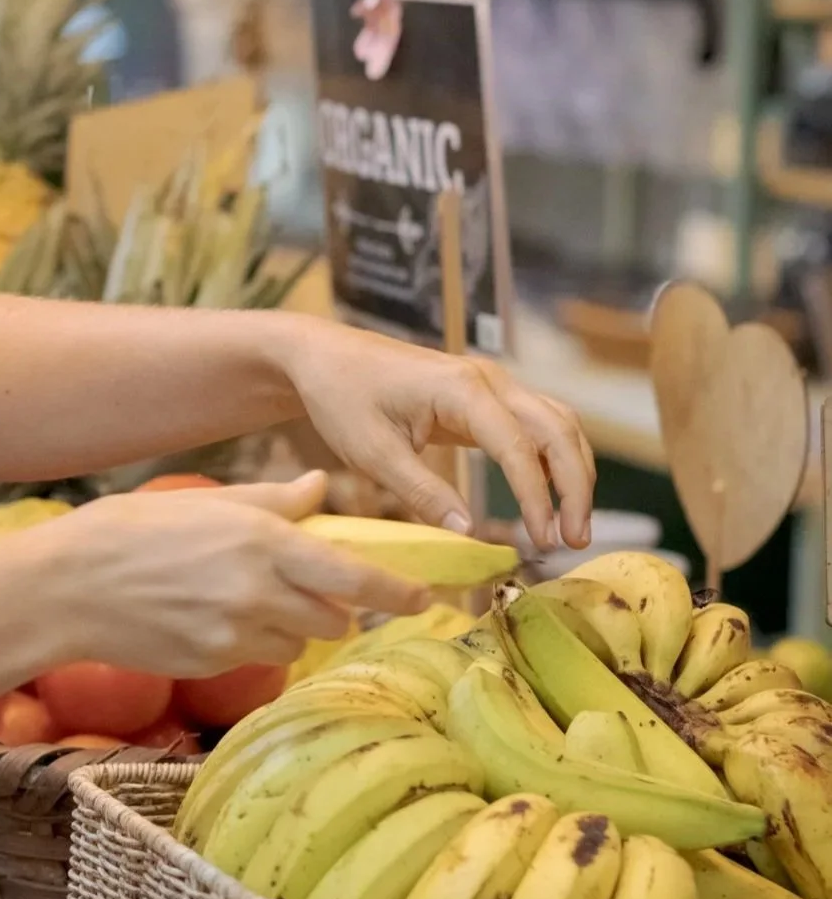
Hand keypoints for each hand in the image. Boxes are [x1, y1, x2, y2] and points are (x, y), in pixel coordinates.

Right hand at [29, 473, 430, 677]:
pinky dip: (251, 642)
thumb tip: (321, 488)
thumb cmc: (130, 532)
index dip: (399, 592)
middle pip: (336, 619)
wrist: (65, 587)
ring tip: (248, 600)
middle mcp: (258, 594)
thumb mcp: (206, 501)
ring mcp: (234, 636)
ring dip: (292, 627)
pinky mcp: (211, 664)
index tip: (423, 598)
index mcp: (264, 543)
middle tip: (312, 591)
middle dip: (336, 609)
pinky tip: (210, 617)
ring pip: (297, 643)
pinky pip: (255, 658)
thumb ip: (274, 501)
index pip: (357, 577)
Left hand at [279, 319, 593, 552]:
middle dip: (575, 487)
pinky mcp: (485, 398)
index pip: (518, 446)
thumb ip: (422, 493)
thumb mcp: (372, 454)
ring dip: (572, 474)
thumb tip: (469, 534)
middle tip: (574, 541)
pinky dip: (550, 461)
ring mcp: (492, 385)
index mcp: (462, 389)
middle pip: (558, 430)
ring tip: (569, 528)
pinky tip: (548, 501)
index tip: (542, 540)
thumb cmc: (342, 398)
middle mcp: (489, 380)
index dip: (536, 497)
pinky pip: (535, 426)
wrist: (324, 357)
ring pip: (557, 424)